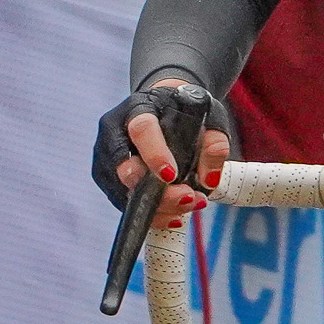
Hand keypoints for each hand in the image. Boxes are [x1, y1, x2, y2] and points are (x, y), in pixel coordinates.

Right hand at [92, 78, 230, 223]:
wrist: (166, 109)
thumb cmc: (187, 111)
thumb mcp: (210, 117)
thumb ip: (215, 144)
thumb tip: (209, 180)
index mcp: (139, 108)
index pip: (141, 130)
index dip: (154, 154)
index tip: (172, 176)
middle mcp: (115, 132)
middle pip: (126, 169)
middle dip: (157, 191)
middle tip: (189, 196)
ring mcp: (107, 157)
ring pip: (124, 192)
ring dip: (159, 207)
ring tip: (190, 204)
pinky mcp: (108, 178)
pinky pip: (125, 204)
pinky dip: (152, 214)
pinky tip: (176, 215)